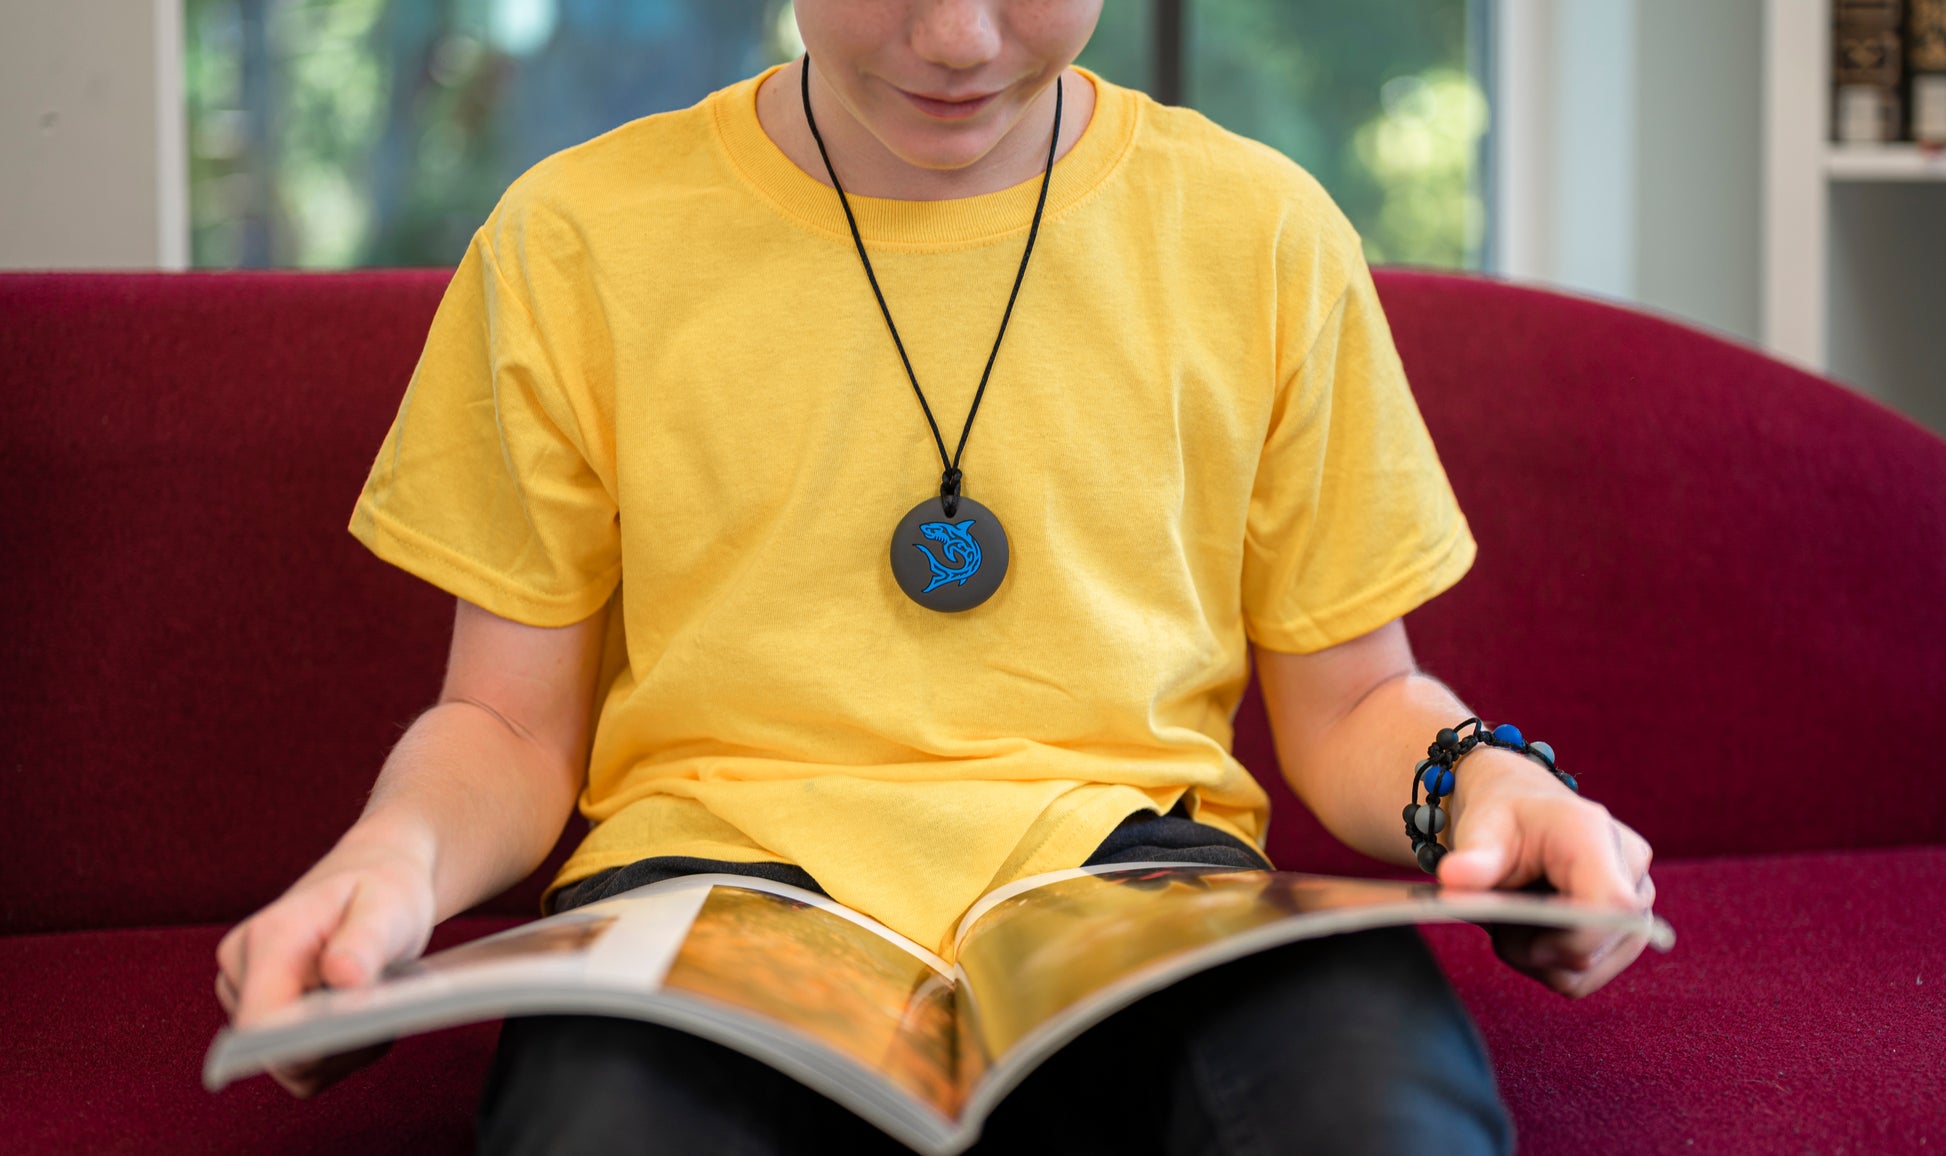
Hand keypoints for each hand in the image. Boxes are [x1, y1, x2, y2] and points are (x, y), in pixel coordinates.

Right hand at [214, 827, 437, 1096]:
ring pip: (290, 1063)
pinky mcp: (260, 1012)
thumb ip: (367, 940)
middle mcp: (241, 966)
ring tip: (376, 1005)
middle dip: (336, 1048)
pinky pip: (298, 1063)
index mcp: (268, 936)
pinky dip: (335, 1053)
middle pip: (276, 1051)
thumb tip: (343, 978)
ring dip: (341, 1051)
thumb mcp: (390, 906)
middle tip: (384, 1013)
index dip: (303, 1046)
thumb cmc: (384, 888)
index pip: (260, 1022)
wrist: (374, 877)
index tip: (356, 1036)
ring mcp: (244, 992)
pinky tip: (362, 1019)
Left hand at [1433, 751, 1655, 998]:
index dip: (1566, 937)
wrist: (1521, 813)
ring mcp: (1637, 903)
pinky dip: (1548, 965)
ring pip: (1587, 970)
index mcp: (1595, 835)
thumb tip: (1454, 878)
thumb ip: (1472, 857)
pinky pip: (1586, 977)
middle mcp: (1630, 869)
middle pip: (1592, 947)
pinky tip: (1531, 932)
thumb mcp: (1480, 828)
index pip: (1611, 906)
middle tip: (1495, 915)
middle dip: (1530, 946)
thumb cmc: (1503, 818)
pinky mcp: (1629, 931)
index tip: (1509, 933)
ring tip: (1513, 919)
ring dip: (1536, 958)